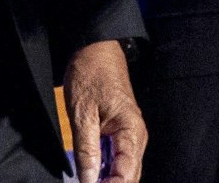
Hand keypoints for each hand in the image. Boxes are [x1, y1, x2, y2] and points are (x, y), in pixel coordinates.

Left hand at [64, 39, 144, 182]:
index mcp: (131, 130)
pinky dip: (104, 167)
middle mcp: (136, 135)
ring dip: (107, 178)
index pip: (127, 173)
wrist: (95, 48)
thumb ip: (86, 150)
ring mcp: (129, 133)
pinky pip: (116, 157)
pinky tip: (89, 171)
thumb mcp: (82, 114)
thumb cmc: (90, 74)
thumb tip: (88, 181)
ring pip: (123, 168)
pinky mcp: (120, 131)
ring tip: (87, 180)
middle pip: (129, 175)